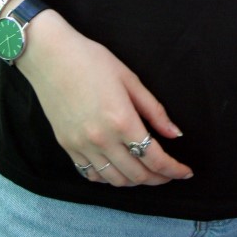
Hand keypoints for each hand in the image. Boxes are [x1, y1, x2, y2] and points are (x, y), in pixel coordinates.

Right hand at [17, 11, 193, 186]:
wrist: (51, 56)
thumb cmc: (92, 60)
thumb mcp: (130, 79)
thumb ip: (154, 110)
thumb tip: (175, 133)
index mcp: (122, 120)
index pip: (154, 157)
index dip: (173, 169)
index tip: (186, 172)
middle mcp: (102, 139)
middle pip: (137, 174)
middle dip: (158, 179)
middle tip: (170, 174)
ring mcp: (82, 146)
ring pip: (114, 180)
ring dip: (135, 181)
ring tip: (147, 172)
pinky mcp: (67, 146)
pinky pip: (91, 173)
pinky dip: (109, 178)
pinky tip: (118, 168)